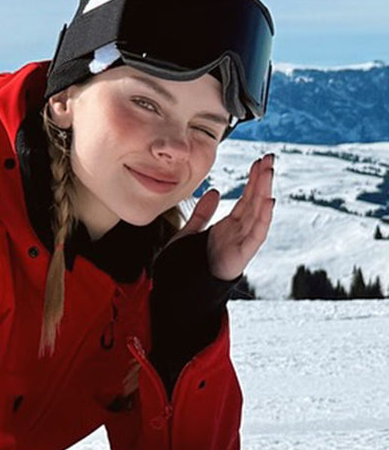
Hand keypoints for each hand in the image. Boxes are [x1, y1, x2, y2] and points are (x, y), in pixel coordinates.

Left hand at [178, 152, 274, 281]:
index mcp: (228, 228)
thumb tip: (215, 192)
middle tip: (270, 158)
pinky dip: (263, 219)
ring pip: (257, 214)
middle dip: (262, 180)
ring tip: (269, 171)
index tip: (260, 162)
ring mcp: (241, 244)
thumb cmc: (186, 265)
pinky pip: (255, 235)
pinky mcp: (240, 256)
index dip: (253, 181)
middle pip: (254, 202)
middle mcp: (238, 234)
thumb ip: (202, 214)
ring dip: (264, 191)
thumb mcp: (190, 232)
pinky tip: (268, 201)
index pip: (245, 199)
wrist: (179, 291)